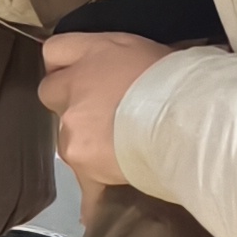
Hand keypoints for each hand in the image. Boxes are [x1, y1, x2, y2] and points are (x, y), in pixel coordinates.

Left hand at [40, 30, 169, 191]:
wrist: (186, 119)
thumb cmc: (179, 80)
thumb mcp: (148, 52)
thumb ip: (120, 60)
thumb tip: (121, 74)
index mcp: (93, 52)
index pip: (55, 51)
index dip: (65, 66)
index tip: (79, 77)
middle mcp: (74, 86)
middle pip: (50, 92)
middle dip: (69, 103)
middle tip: (100, 114)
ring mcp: (72, 125)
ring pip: (65, 135)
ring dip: (85, 141)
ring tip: (120, 149)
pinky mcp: (79, 158)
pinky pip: (82, 175)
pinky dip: (96, 182)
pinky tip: (114, 185)